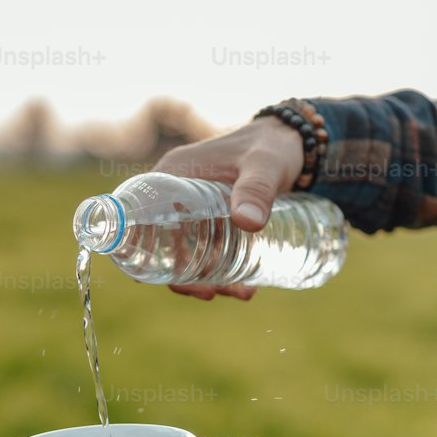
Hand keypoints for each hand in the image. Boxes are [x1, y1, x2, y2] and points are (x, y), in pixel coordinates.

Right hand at [153, 117, 302, 298]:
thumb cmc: (273, 146)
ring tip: (241, 292)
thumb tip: (248, 223)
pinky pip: (210, 252)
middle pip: (163, 244)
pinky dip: (223, 272)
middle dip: (183, 277)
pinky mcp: (217, 221)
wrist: (298, 143)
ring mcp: (197, 210)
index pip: (138, 217)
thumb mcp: (264, 166)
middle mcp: (178, 194)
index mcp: (173, 175)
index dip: (138, 249)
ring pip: (189, 254)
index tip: (163, 278)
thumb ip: (257, 189)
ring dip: (207, 280)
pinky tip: (248, 285)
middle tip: (211, 293)